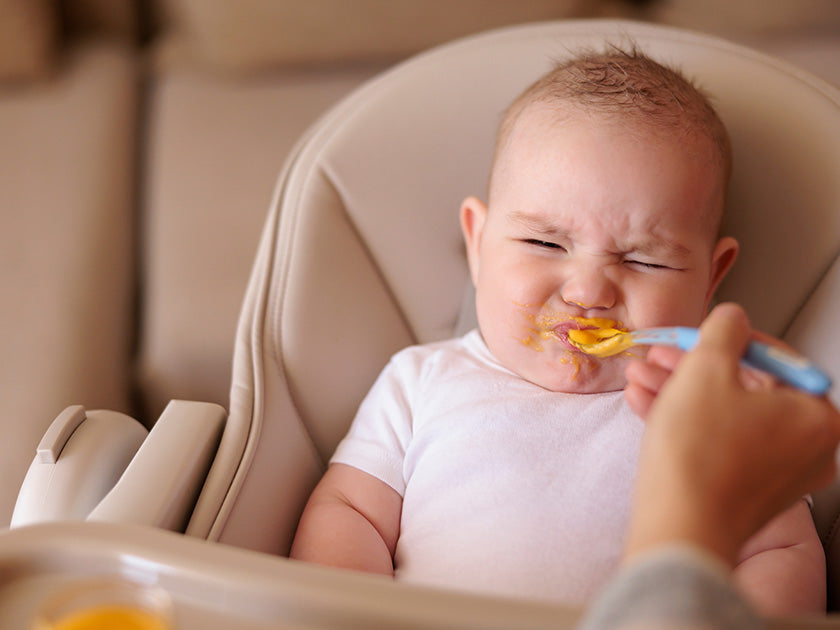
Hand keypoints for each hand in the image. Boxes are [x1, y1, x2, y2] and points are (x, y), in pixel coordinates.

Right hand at [624, 303, 839, 565]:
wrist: (679, 527)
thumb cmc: (699, 453)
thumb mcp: (706, 369)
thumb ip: (723, 331)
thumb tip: (731, 318)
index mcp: (817, 415)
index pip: (772, 359)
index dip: (724, 339)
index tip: (694, 333)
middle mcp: (809, 448)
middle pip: (744, 388)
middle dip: (691, 367)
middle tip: (660, 354)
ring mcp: (778, 475)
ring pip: (724, 415)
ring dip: (678, 391)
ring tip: (639, 377)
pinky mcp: (746, 492)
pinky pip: (718, 442)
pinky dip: (684, 421)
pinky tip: (643, 403)